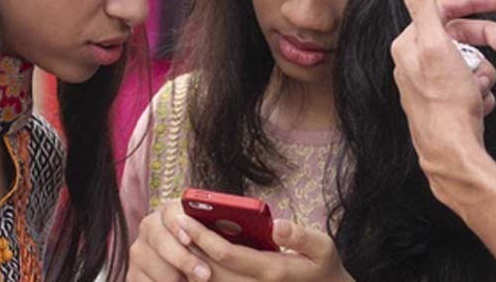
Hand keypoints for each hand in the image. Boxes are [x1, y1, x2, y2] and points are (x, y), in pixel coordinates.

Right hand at [127, 200, 211, 281]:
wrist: (188, 275)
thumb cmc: (209, 252)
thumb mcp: (214, 238)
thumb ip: (214, 232)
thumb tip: (230, 226)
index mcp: (171, 211)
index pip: (171, 213)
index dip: (179, 226)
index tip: (189, 240)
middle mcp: (150, 227)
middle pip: (159, 239)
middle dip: (183, 259)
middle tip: (204, 274)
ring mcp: (139, 251)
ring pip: (152, 264)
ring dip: (173, 277)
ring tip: (191, 281)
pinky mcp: (133, 274)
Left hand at [176, 216, 353, 281]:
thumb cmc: (323, 268)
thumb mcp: (323, 248)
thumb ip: (301, 235)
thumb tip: (277, 225)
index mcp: (273, 271)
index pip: (228, 255)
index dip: (203, 237)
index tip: (185, 219)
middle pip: (211, 271)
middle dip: (189, 249)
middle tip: (172, 227)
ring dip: (190, 264)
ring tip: (176, 240)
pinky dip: (201, 276)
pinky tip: (192, 260)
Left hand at [391, 0, 495, 202]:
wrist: (453, 151)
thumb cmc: (445, 100)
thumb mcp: (436, 44)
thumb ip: (422, 5)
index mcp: (410, 44)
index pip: (444, 8)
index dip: (474, 1)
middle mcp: (415, 62)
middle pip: (460, 36)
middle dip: (484, 42)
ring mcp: (430, 84)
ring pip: (470, 62)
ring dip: (483, 73)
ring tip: (479, 89)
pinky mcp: (444, 103)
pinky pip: (472, 85)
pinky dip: (481, 92)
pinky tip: (478, 104)